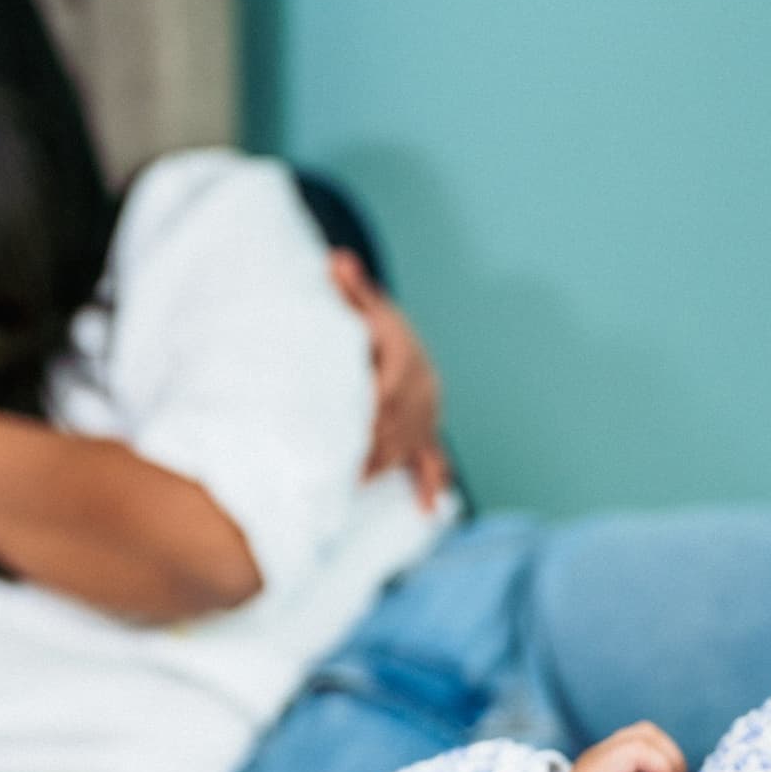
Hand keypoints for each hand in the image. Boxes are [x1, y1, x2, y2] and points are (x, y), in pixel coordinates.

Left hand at [326, 251, 451, 511]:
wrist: (400, 342)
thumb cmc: (370, 324)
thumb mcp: (359, 304)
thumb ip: (349, 288)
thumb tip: (337, 262)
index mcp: (405, 357)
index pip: (389, 386)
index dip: (371, 407)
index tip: (352, 424)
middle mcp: (422, 386)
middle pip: (398, 421)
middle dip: (372, 443)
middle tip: (342, 464)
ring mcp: (428, 412)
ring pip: (410, 442)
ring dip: (385, 463)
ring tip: (355, 481)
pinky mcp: (427, 432)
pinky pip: (433, 460)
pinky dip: (429, 484)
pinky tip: (425, 509)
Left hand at [556, 721, 687, 771]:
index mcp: (596, 768)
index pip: (640, 747)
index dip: (663, 767)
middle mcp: (601, 754)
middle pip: (647, 735)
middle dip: (669, 761)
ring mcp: (608, 754)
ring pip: (649, 739)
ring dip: (667, 762)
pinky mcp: (616, 760)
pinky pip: (646, 750)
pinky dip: (659, 766)